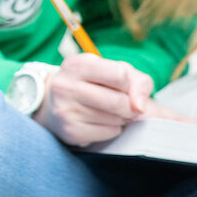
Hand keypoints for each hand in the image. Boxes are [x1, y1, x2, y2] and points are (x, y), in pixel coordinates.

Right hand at [35, 53, 153, 145]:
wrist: (56, 103)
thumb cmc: (93, 84)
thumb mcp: (115, 71)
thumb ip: (139, 82)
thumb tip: (140, 107)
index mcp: (77, 64)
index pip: (120, 75)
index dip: (126, 83)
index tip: (117, 86)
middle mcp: (66, 85)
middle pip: (119, 101)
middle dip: (128, 106)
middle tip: (120, 105)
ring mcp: (65, 109)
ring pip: (116, 119)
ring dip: (120, 118)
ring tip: (106, 112)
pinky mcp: (70, 131)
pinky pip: (109, 133)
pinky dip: (112, 130)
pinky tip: (99, 123)